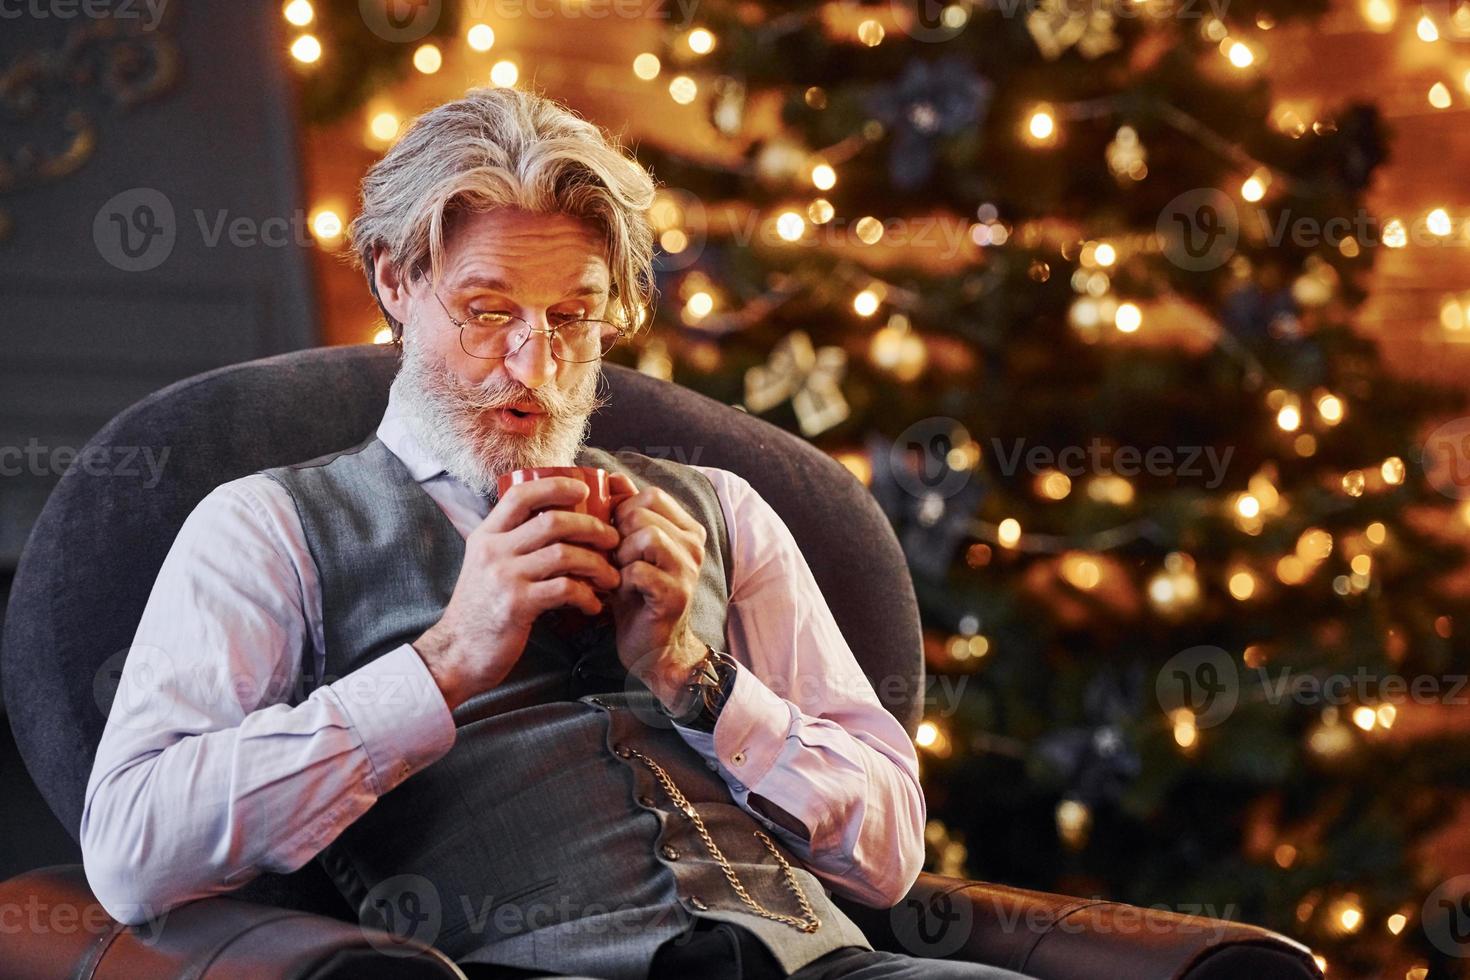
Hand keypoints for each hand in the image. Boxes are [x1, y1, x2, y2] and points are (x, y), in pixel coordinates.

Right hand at [413, 477, 621, 711]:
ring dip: (597, 564)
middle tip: (612, 539)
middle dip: (592, 527)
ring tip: (611, 576)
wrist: (456, 653)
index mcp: (486, 536)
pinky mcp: (517, 605)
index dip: (555, 486)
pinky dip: (587, 596)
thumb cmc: (479, 610)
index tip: (583, 489)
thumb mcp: (484, 566)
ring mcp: (504, 577)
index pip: (520, 495)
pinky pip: (565, 589)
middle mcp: (493, 551)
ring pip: (564, 554)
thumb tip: (552, 524)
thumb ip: (510, 544)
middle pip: (552, 521)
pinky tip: (593, 605)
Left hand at [606, 474, 708, 708]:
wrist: (653, 648)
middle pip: (643, 513)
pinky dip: (621, 581)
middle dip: (618, 534)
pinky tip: (622, 593)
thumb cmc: (637, 594)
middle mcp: (694, 546)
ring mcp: (688, 571)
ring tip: (619, 574)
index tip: (616, 535)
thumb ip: (625, 511)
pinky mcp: (675, 595)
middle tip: (616, 559)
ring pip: (645, 537)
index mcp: (687, 529)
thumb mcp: (630, 548)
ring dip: (621, 557)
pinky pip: (638, 571)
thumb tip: (612, 476)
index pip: (651, 495)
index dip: (623, 510)